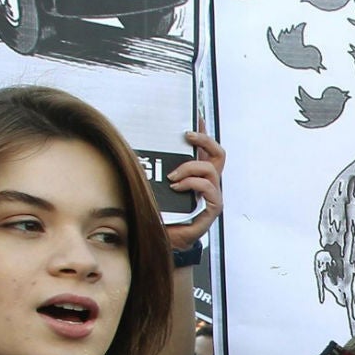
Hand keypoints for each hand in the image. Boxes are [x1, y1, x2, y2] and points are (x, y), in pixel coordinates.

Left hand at [163, 127, 224, 251]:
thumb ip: (153, 167)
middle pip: (218, 154)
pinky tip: (177, 187)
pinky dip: (192, 184)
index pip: (205, 149)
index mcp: (196, 174)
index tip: (196, 116)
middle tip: (187, 136)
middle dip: (204, 140)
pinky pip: (208, 188)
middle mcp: (207, 183)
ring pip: (211, 169)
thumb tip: (136, 148)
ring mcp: (211, 195)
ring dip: (190, 168)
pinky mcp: (212, 208)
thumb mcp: (153, 183)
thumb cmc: (159, 211)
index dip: (203, 132)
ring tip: (172, 176)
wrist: (162, 239)